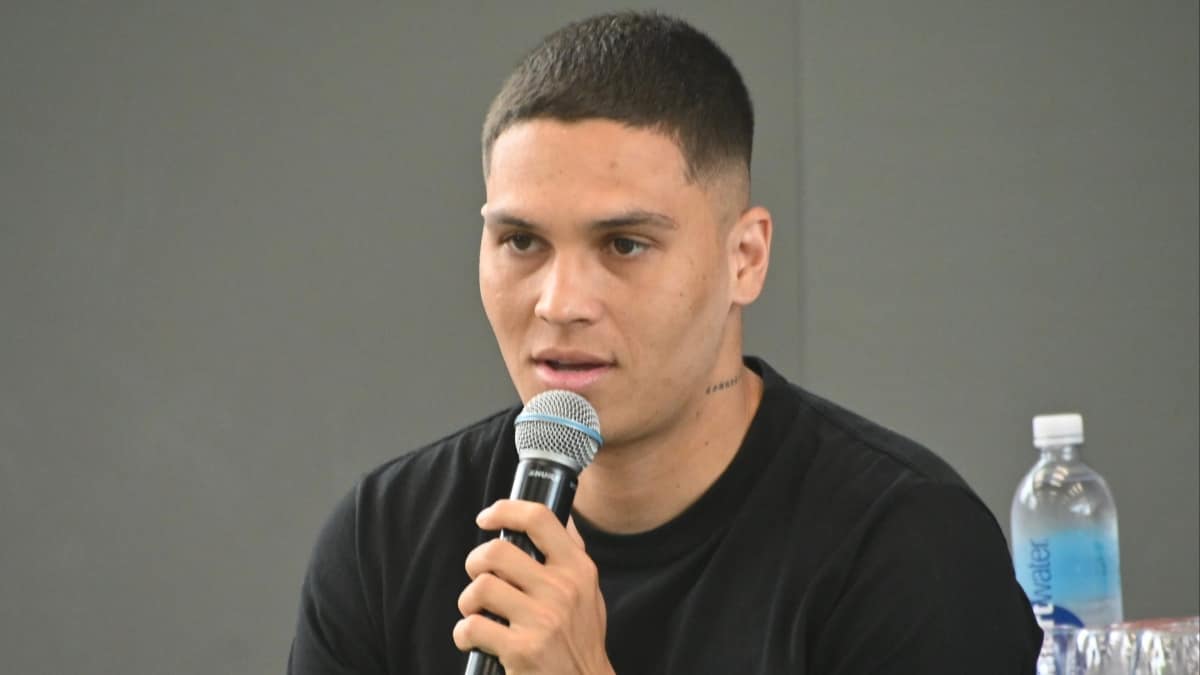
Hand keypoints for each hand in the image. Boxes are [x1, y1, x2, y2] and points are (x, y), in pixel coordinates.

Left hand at [454, 500, 613, 674]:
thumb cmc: (580, 641)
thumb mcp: (588, 593)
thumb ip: (570, 559)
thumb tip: (551, 520)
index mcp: (578, 569)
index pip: (539, 519)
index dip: (505, 510)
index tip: (487, 518)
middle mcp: (562, 590)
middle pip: (497, 552)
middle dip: (475, 563)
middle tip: (478, 576)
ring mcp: (543, 620)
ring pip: (480, 588)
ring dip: (467, 601)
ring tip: (476, 612)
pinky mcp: (522, 649)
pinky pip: (472, 626)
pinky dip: (463, 633)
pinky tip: (473, 639)